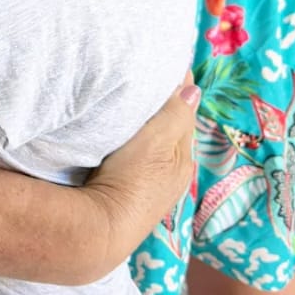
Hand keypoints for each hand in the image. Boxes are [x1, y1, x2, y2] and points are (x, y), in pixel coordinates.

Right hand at [87, 81, 199, 264]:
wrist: (99, 230)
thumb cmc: (130, 182)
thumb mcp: (156, 141)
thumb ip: (175, 113)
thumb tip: (194, 88)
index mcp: (183, 157)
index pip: (185, 113)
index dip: (177, 89)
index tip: (168, 64)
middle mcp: (173, 174)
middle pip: (171, 130)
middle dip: (165, 107)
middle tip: (150, 79)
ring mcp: (152, 188)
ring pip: (155, 145)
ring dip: (150, 127)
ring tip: (137, 106)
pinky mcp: (130, 196)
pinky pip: (140, 159)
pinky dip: (137, 143)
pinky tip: (124, 141)